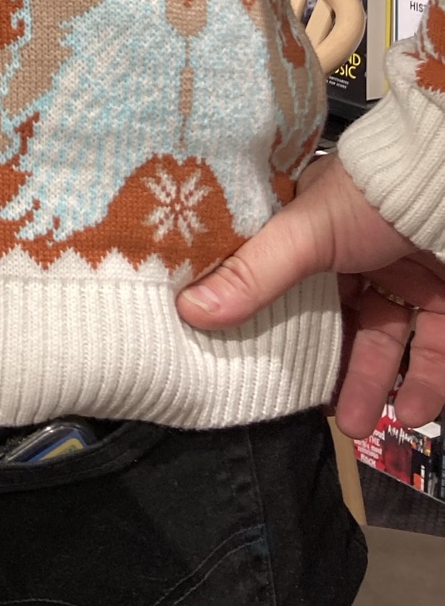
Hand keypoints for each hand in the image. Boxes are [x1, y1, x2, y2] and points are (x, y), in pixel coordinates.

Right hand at [176, 152, 444, 436]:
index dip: (274, 331)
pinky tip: (413, 411)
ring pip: (383, 340)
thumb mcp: (302, 235)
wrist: (440, 179)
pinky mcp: (440, 294)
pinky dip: (425, 381)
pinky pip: (431, 346)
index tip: (260, 369)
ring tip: (361, 426)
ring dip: (373, 385)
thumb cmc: (366, 198)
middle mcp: (352, 256)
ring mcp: (398, 274)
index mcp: (309, 235)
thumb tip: (187, 310)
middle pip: (337, 323)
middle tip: (321, 415)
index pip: (285, 290)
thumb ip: (252, 274)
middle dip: (330, 372)